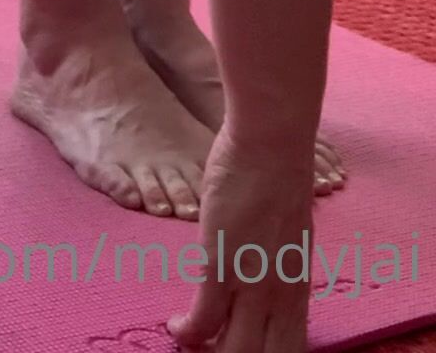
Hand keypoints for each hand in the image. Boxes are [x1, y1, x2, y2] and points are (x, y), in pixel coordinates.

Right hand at [169, 128, 312, 352]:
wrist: (272, 143)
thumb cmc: (278, 176)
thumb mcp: (286, 235)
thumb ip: (277, 263)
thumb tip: (262, 274)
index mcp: (298, 289)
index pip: (290, 350)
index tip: (238, 346)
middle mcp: (281, 296)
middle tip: (212, 349)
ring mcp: (253, 284)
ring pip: (236, 351)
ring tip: (193, 343)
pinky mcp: (221, 267)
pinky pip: (203, 322)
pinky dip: (188, 332)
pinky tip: (177, 325)